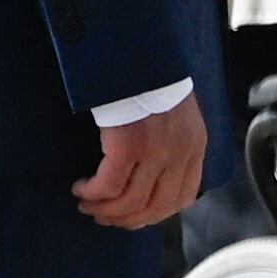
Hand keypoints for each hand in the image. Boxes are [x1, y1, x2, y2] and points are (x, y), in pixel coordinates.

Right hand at [74, 92, 207, 231]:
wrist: (139, 57)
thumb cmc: (152, 83)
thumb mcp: (178, 117)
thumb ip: (175, 146)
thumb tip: (155, 177)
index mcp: (195, 147)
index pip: (181, 198)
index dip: (154, 215)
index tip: (133, 217)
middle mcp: (179, 154)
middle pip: (155, 208)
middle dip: (126, 219)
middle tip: (104, 217)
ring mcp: (155, 152)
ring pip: (130, 202)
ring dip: (104, 209)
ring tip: (87, 204)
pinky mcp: (128, 147)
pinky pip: (108, 187)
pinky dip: (92, 193)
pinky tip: (81, 188)